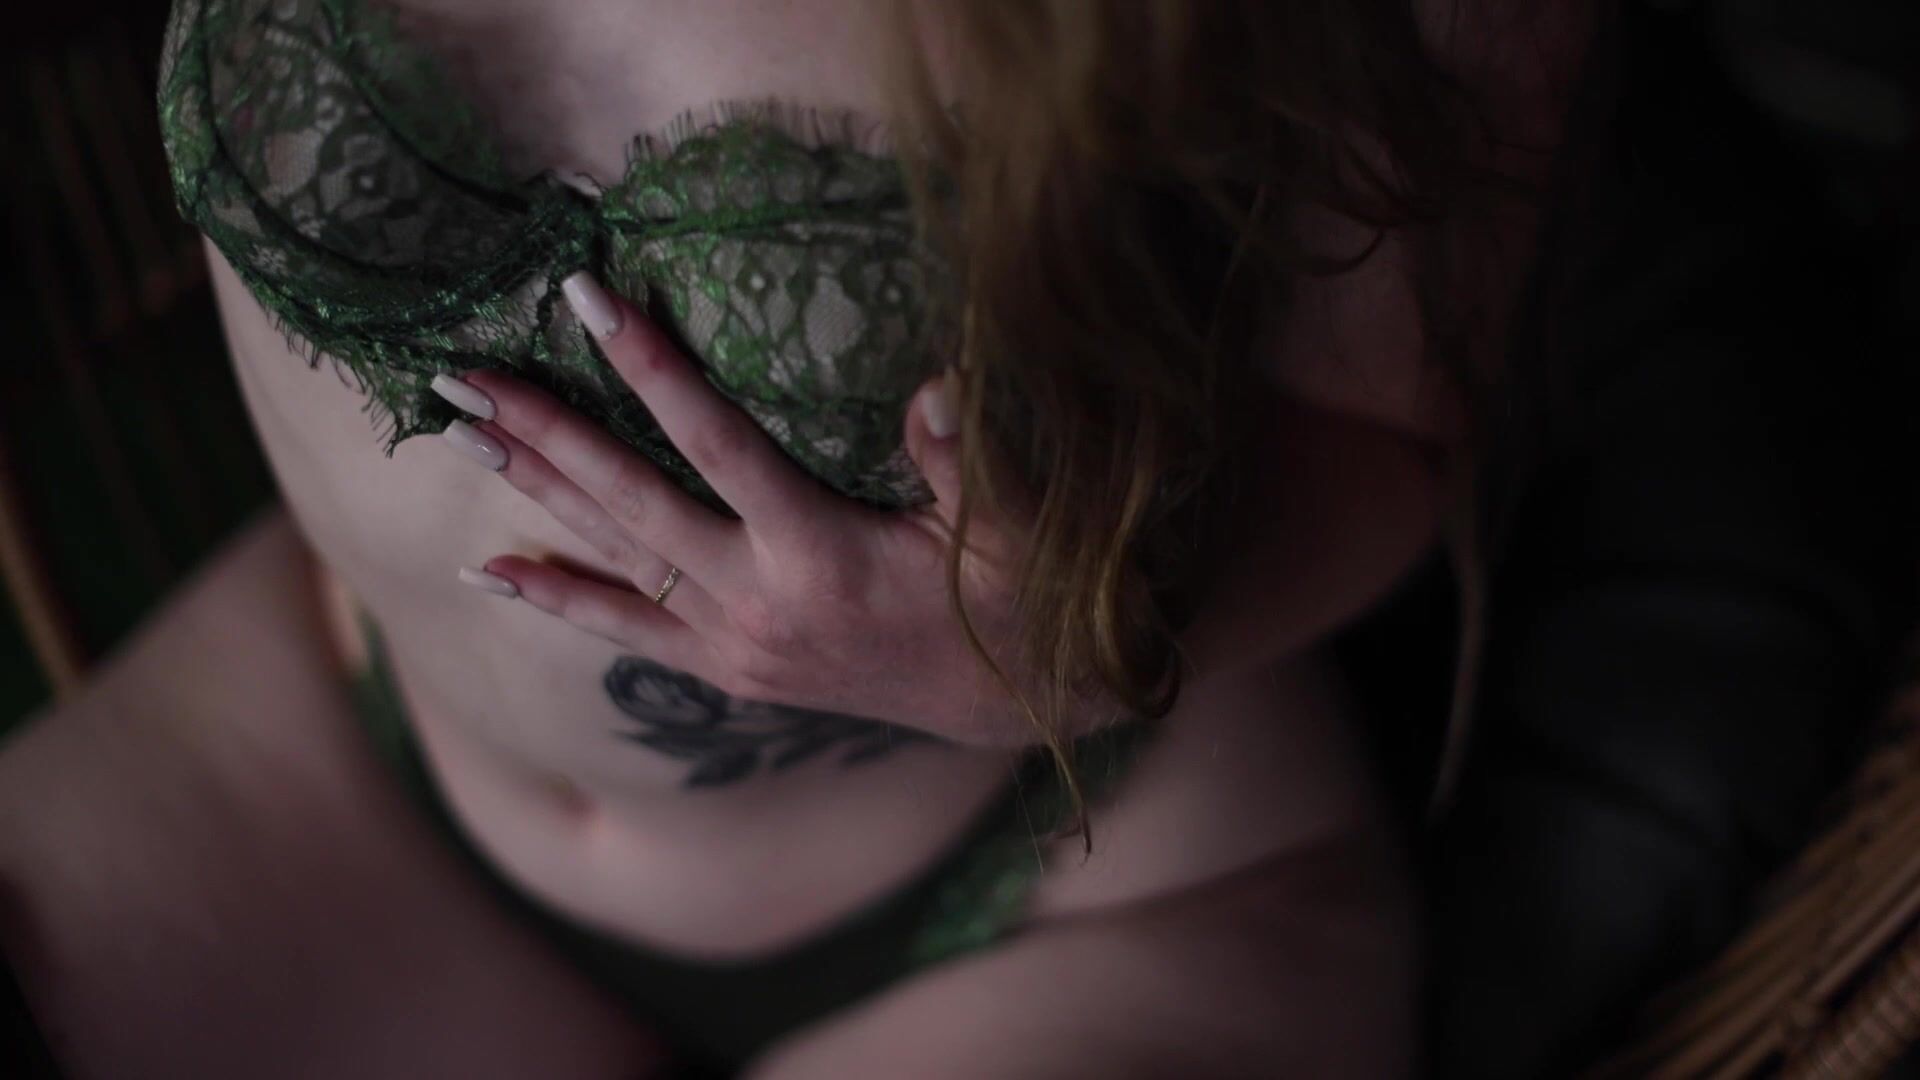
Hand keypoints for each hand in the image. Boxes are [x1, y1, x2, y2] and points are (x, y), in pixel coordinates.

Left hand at [436, 272, 1041, 744]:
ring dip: (535, 496)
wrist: (1011, 702)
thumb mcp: (1010, 532)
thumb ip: (964, 462)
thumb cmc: (1012, 600)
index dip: (652, 370)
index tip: (591, 299)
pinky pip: (627, 631)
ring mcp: (734, 647)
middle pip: (630, 502)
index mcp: (820, 557)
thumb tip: (936, 385)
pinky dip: (561, 599)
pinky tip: (494, 573)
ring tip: (461, 436)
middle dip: (545, 434)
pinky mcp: (728, 671)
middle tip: (463, 377)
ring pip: (615, 560)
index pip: (716, 444)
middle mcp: (759, 605)